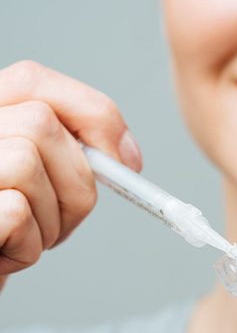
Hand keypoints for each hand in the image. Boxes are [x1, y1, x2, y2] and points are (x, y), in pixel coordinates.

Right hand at [0, 60, 141, 287]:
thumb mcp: (42, 182)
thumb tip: (129, 157)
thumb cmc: (10, 227)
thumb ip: (71, 150)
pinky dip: (27, 246)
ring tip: (27, 235)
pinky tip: (7, 252)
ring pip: (26, 165)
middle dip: (74, 183)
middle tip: (60, 216)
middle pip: (41, 125)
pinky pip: (15, 214)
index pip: (34, 81)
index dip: (92, 116)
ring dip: (50, 221)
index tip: (125, 160)